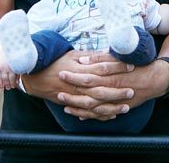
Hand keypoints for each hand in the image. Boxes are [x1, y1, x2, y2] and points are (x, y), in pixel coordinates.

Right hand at [0, 53, 18, 90]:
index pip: (11, 78)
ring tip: (1, 88)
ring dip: (0, 84)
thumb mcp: (17, 64)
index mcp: (12, 67)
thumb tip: (17, 83)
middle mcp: (4, 67)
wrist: (5, 49)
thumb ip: (17, 73)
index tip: (13, 87)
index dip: (12, 83)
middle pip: (5, 78)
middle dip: (6, 84)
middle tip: (7, 88)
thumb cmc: (12, 58)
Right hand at [22, 50, 137, 120]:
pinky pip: (87, 112)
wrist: (36, 76)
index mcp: (80, 70)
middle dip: (117, 92)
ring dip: (111, 107)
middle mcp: (78, 85)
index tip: (131, 66)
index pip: (103, 68)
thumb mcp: (73, 54)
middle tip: (132, 91)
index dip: (118, 67)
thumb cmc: (56, 62)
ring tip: (125, 107)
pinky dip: (99, 115)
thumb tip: (107, 53)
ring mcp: (74, 97)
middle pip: (101, 89)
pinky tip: (110, 115)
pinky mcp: (71, 104)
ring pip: (95, 104)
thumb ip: (90, 56)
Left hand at [56, 53, 168, 120]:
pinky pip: (101, 114)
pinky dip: (89, 115)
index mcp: (112, 75)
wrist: (155, 79)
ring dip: (77, 105)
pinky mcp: (117, 107)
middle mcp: (112, 89)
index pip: (89, 76)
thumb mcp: (121, 58)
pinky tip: (78, 114)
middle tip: (58, 88)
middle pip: (87, 92)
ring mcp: (114, 100)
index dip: (75, 75)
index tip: (62, 72)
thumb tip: (83, 59)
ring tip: (63, 103)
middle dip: (71, 90)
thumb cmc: (138, 65)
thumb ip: (102, 58)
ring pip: (92, 106)